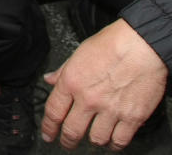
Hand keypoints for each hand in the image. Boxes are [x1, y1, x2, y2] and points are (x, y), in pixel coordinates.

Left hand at [40, 19, 167, 149]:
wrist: (141, 46)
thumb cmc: (111, 45)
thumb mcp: (78, 53)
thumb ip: (63, 70)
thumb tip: (49, 79)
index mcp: (72, 82)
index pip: (53, 112)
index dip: (48, 127)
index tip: (48, 134)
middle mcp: (88, 99)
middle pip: (72, 130)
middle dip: (67, 141)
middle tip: (67, 143)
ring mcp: (110, 110)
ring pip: (96, 139)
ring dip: (93, 141)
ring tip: (93, 137)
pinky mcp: (132, 117)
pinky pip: (119, 140)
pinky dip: (114, 144)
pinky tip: (112, 140)